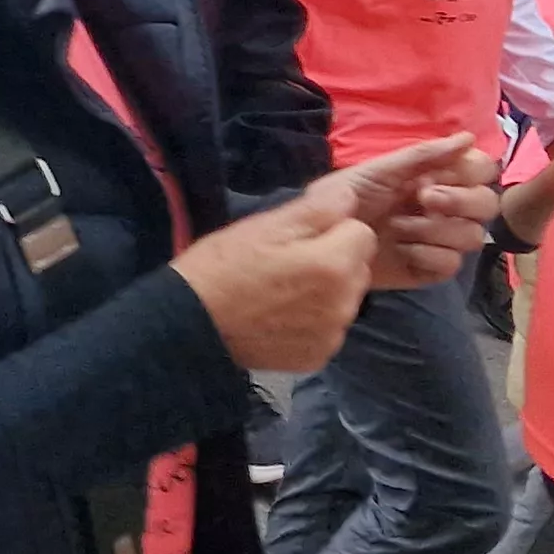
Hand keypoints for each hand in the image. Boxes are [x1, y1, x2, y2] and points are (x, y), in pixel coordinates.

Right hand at [167, 180, 376, 373]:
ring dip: (326, 292)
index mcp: (335, 264)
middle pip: (358, 268)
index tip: (302, 236)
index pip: (363, 233)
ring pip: (345, 299)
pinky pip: (329, 329)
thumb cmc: (224, 266)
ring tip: (282, 291)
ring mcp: (333, 335)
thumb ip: (317, 208)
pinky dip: (313, 322)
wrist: (191, 324)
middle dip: (335, 260)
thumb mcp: (266, 225)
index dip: (334, 230)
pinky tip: (280, 318)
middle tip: (290, 262)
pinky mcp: (318, 357)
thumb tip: (350, 195)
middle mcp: (344, 304)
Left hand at [312, 134, 501, 289]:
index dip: (473, 172)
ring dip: (434, 230)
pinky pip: (450, 264)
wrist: (322, 238)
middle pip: (487, 204)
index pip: (482, 169)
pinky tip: (401, 251)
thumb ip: (424, 155)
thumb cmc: (348, 196)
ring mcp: (441, 239)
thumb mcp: (380, 170)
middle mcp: (448, 207)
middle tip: (425, 199)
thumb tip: (469, 138)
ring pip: (472, 236)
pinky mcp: (431, 269)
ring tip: (398, 228)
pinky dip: (425, 256)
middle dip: (459, 201)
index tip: (440, 176)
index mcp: (438, 177)